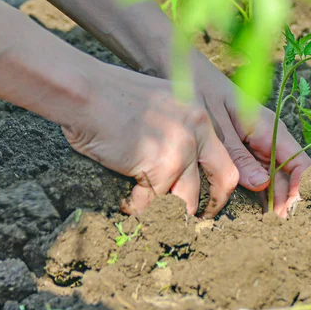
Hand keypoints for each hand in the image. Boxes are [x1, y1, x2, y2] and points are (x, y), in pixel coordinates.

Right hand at [62, 61, 238, 216]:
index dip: (220, 179)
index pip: (224, 153)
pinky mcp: (158, 168)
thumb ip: (179, 125)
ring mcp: (181, 150)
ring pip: (186, 199)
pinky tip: (126, 203)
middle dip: (215, 204)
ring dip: (169, 212)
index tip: (211, 194)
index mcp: (199, 114)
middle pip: (224, 178)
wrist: (86, 92)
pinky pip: (152, 202)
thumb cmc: (111, 94)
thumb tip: (180, 157)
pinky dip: (137, 207)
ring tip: (153, 214)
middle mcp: (198, 131)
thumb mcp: (162, 100)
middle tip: (200, 217)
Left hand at [193, 57, 310, 216]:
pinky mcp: (243, 153)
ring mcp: (255, 146)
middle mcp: (267, 138)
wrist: (183, 72)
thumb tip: (261, 184)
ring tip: (271, 228)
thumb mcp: (217, 124)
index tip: (293, 211)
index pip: (299, 162)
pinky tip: (256, 213)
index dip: (302, 188)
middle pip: (289, 176)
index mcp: (268, 128)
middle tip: (281, 230)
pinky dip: (259, 194)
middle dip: (289, 202)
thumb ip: (237, 154)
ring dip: (275, 202)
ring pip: (274, 180)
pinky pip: (257, 176)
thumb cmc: (201, 91)